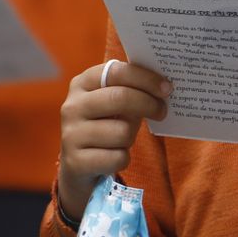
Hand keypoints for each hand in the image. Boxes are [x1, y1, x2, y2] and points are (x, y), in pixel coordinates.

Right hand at [56, 61, 171, 218]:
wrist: (77, 164)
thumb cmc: (103, 126)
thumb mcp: (110, 104)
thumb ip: (129, 91)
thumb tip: (162, 89)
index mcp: (81, 84)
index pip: (116, 72)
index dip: (145, 78)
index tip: (166, 87)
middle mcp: (72, 106)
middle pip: (121, 98)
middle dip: (148, 104)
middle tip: (162, 111)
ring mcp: (72, 134)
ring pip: (122, 132)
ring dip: (131, 138)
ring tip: (123, 139)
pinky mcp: (76, 161)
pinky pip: (118, 158)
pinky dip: (123, 159)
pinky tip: (113, 156)